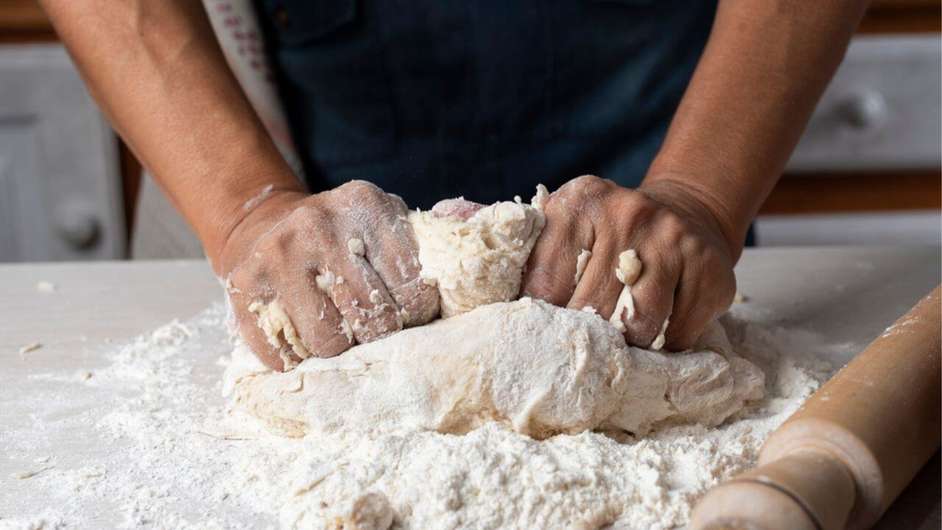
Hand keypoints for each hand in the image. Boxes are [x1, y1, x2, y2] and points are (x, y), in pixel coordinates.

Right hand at [217, 181, 439, 369]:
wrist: (261, 223)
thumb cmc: (340, 235)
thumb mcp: (381, 221)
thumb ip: (422, 243)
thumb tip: (477, 281)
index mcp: (366, 206)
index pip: (414, 289)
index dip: (418, 315)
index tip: (411, 315)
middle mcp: (320, 226)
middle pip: (375, 321)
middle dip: (381, 336)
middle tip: (376, 331)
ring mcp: (278, 256)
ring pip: (330, 344)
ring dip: (341, 350)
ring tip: (341, 333)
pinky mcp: (244, 287)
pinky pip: (284, 355)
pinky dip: (299, 360)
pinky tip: (303, 337)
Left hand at [522, 175, 738, 350]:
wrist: (685, 212)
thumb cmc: (608, 235)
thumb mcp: (566, 227)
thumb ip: (530, 261)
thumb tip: (490, 313)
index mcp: (580, 201)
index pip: (544, 284)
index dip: (542, 319)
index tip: (543, 334)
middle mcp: (629, 213)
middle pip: (592, 308)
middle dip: (586, 335)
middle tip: (585, 344)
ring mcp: (675, 239)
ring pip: (638, 326)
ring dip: (627, 344)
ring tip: (621, 336)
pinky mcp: (712, 269)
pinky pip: (678, 334)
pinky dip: (665, 343)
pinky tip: (660, 324)